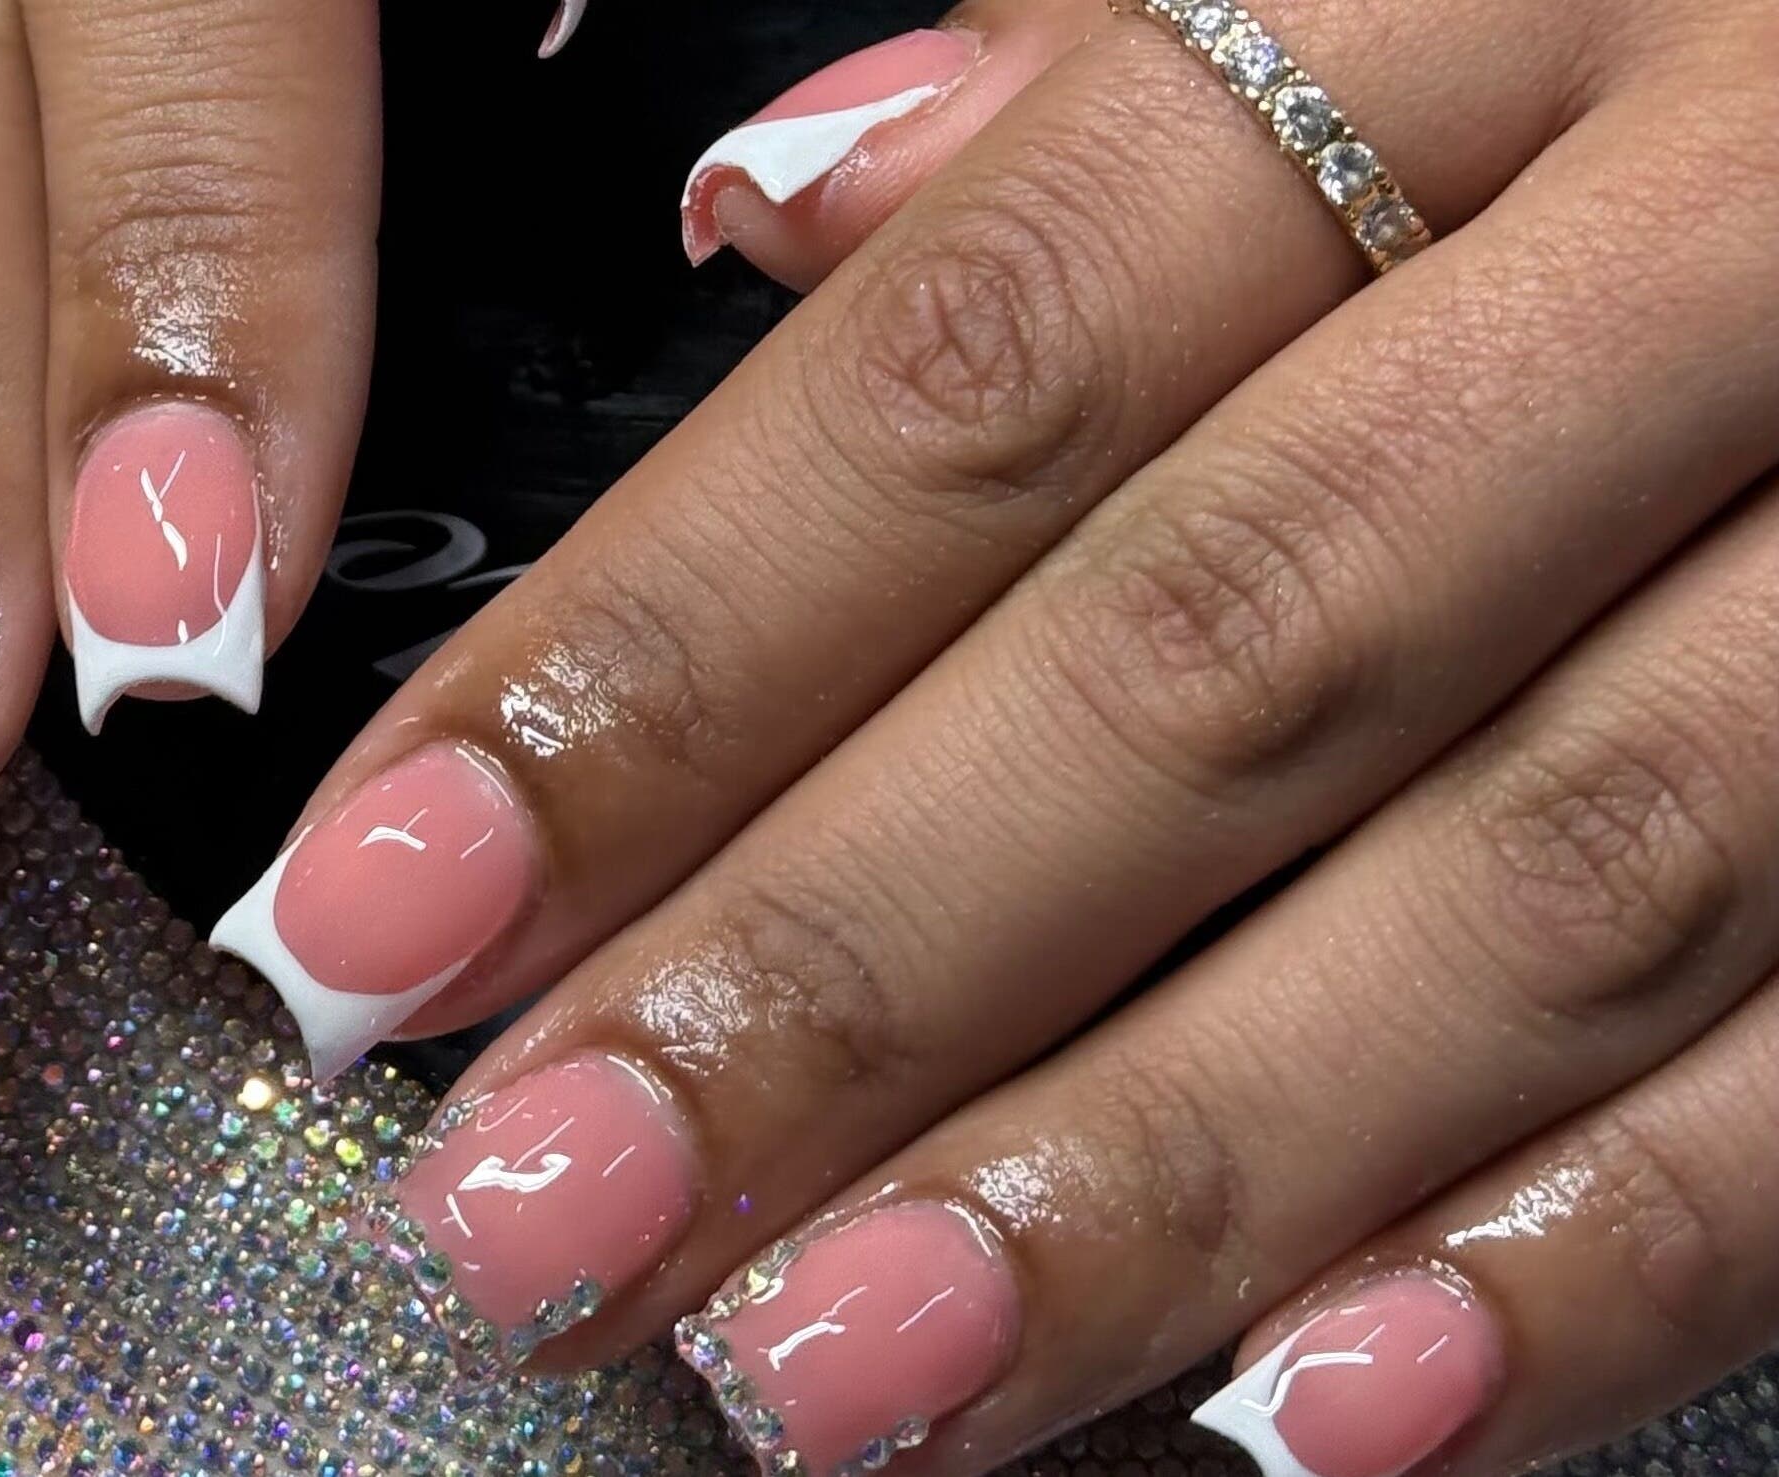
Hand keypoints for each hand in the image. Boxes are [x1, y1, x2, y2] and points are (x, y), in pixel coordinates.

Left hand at [212, 0, 1778, 1471]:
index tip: (392, 907)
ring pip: (1537, 882)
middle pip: (1220, 646)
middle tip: (552, 1203)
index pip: (991, 363)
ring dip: (1157, 1165)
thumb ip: (1096, 90)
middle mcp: (1738, 237)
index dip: (663, 656)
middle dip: (853, 963)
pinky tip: (1314, 1418)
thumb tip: (760, 218)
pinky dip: (1593, 1252)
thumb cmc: (1696, 32)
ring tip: (833, 1365)